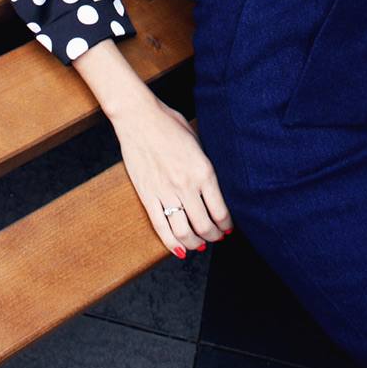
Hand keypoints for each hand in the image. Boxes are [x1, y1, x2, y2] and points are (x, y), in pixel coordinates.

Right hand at [111, 93, 233, 258]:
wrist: (138, 118)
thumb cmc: (169, 124)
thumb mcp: (197, 142)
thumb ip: (205, 167)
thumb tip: (213, 189)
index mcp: (204, 171)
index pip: (220, 211)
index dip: (226, 225)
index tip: (228, 228)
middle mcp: (186, 185)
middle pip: (204, 226)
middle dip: (213, 237)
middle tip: (216, 238)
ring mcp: (165, 193)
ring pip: (184, 232)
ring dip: (194, 243)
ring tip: (199, 244)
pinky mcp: (147, 196)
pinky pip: (161, 227)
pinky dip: (172, 244)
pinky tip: (180, 249)